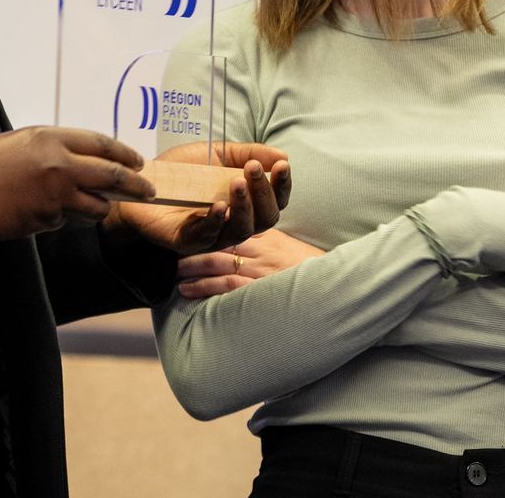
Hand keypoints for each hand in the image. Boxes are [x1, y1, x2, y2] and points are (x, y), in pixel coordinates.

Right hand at [0, 126, 155, 239]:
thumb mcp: (18, 142)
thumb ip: (51, 149)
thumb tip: (79, 160)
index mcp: (50, 138)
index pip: (101, 143)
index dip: (124, 154)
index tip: (137, 162)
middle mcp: (58, 164)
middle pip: (111, 175)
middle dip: (135, 184)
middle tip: (148, 190)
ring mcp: (54, 195)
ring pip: (94, 206)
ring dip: (98, 207)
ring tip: (94, 206)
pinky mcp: (45, 221)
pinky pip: (64, 221)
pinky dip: (59, 218)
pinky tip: (36, 212)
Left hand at [107, 141, 291, 253]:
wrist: (141, 180)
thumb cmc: (181, 170)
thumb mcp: (216, 153)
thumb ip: (247, 153)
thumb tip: (282, 155)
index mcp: (244, 202)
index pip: (275, 200)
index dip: (282, 186)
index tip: (282, 165)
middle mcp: (234, 221)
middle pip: (266, 218)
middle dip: (264, 193)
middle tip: (253, 169)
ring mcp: (213, 234)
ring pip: (242, 230)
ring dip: (244, 206)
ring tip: (236, 182)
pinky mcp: (188, 242)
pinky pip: (208, 237)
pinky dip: (215, 221)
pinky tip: (217, 205)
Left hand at [174, 229, 324, 298]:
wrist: (333, 291)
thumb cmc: (305, 269)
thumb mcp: (284, 244)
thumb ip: (261, 235)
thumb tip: (235, 226)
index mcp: (267, 234)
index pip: (236, 217)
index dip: (213, 213)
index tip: (190, 214)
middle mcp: (262, 249)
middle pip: (222, 235)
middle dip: (196, 237)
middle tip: (171, 241)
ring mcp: (259, 270)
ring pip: (219, 262)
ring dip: (193, 264)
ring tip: (173, 268)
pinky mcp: (258, 290)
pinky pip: (228, 287)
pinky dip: (205, 287)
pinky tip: (186, 290)